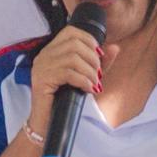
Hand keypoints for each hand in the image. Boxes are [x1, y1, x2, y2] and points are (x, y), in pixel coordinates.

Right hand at [27, 20, 108, 137]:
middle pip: (74, 44)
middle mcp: (44, 56)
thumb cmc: (65, 100)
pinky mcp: (41, 80)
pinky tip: (88, 89)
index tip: (99, 56)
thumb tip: (115, 48)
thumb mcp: (85, 78)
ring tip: (94, 84)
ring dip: (90, 72)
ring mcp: (41, 67)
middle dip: (92, 58)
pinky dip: (83, 81)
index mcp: (51, 51)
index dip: (89, 40)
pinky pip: (68, 73)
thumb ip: (99, 64)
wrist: (47, 124)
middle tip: (98, 74)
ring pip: (72, 58)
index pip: (70, 31)